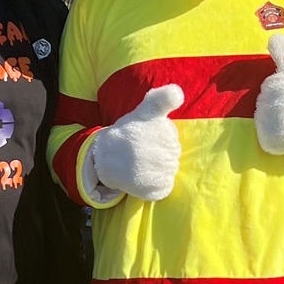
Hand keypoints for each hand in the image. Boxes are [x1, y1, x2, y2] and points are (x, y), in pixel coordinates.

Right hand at [88, 83, 183, 201]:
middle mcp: (153, 147)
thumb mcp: (146, 110)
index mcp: (153, 124)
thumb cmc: (131, 131)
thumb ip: (162, 98)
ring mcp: (151, 170)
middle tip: (143, 150)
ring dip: (161, 167)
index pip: (172, 137)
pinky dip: (158, 183)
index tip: (144, 136)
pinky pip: (166, 186)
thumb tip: (177, 93)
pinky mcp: (150, 189)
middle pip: (173, 153)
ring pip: (171, 170)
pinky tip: (144, 175)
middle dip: (163, 151)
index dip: (162, 137)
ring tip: (143, 162)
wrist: (105, 156)